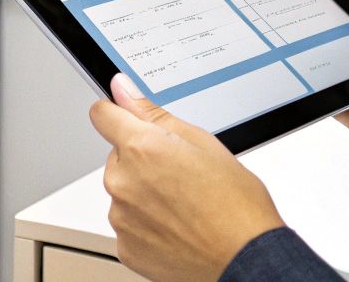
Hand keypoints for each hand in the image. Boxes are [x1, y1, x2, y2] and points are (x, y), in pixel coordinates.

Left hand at [89, 75, 284, 281]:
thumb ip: (153, 114)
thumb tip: (123, 90)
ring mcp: (121, 217)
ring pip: (124, 191)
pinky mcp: (125, 247)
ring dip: (144, 193)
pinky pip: (128, 224)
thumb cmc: (235, 205)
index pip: (102, 115)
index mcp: (141, 148)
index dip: (118, 114)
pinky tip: (176, 226)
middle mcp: (123, 181)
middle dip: (141, 160)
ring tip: (183, 204)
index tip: (127, 119)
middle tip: (179, 174)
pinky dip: (146, 224)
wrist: (246, 258)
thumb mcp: (203, 143)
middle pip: (118, 157)